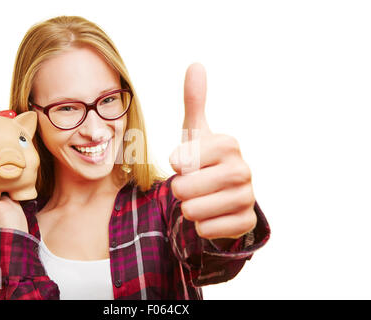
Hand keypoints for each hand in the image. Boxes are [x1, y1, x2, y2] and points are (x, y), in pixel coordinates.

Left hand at [169, 63, 256, 239]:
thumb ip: (195, 100)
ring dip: (189, 208)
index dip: (176, 164)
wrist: (224, 191)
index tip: (186, 162)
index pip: (180, 161)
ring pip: (192, 212)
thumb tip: (195, 64)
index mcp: (228, 144)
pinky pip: (205, 230)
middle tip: (194, 183)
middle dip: (179, 189)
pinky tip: (212, 213)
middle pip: (182, 188)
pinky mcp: (246, 222)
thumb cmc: (205, 159)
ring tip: (202, 197)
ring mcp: (247, 197)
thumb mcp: (197, 131)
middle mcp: (243, 169)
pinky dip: (201, 225)